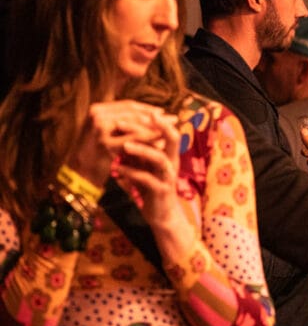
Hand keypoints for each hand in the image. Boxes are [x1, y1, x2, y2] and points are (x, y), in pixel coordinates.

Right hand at [70, 101, 166, 186]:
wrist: (81, 174)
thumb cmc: (97, 154)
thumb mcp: (109, 132)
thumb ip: (125, 121)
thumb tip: (152, 112)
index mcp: (97, 109)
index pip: (128, 105)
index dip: (148, 108)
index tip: (164, 112)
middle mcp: (96, 114)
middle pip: (134, 113)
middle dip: (155, 117)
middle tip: (174, 120)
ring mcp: (99, 128)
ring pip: (135, 126)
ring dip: (155, 128)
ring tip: (170, 131)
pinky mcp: (104, 143)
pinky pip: (133, 140)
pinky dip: (148, 141)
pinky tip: (161, 143)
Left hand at [111, 110, 182, 232]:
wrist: (162, 215)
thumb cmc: (152, 187)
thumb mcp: (145, 165)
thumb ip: (139, 149)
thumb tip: (122, 130)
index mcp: (169, 154)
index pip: (167, 130)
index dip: (153, 120)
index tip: (132, 111)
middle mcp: (172, 162)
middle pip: (173, 138)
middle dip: (151, 128)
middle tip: (123, 123)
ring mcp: (168, 176)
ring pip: (160, 158)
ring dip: (141, 150)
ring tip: (123, 146)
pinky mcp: (161, 191)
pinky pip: (147, 179)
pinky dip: (131, 173)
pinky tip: (116, 169)